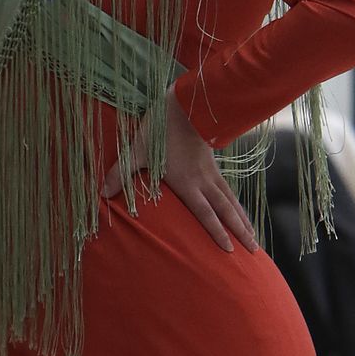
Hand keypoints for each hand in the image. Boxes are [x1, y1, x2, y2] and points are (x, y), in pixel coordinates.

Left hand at [100, 91, 257, 254]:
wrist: (186, 104)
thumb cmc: (159, 129)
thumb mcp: (136, 151)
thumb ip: (121, 173)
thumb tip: (101, 192)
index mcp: (188, 183)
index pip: (206, 213)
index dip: (217, 233)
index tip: (229, 251)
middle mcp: (204, 181)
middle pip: (226, 211)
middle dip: (240, 232)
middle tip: (254, 251)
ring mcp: (211, 173)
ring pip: (232, 201)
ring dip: (244, 220)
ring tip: (253, 238)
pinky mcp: (213, 166)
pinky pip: (229, 190)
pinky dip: (238, 204)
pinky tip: (241, 212)